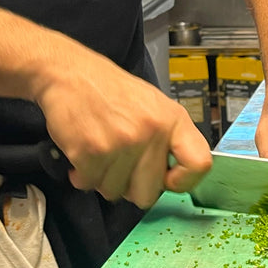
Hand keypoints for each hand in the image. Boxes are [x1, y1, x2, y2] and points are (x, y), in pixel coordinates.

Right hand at [29, 41, 211, 209]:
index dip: (184, 182)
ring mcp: (122, 143)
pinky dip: (81, 174)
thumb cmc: (109, 89)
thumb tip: (171, 179)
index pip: (199, 164)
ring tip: (98, 151)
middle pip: (148, 194)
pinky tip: (81, 152)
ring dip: (102, 178)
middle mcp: (151, 131)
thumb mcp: (151, 104)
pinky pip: (89, 184)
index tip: (167, 180)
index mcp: (172, 118)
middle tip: (119, 164)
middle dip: (129, 186)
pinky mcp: (91, 151)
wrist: (68, 72)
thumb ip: (166, 139)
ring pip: (115, 192)